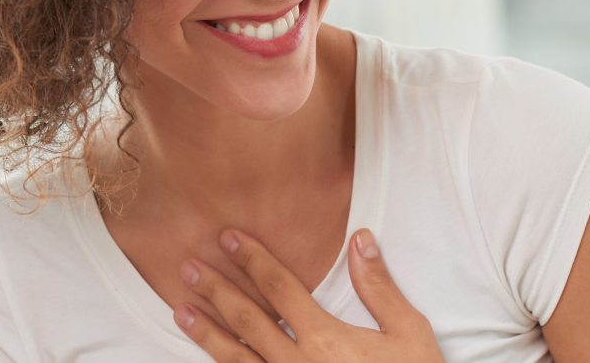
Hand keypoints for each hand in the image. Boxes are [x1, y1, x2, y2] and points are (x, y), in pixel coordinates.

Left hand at [174, 227, 445, 361]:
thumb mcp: (408, 333)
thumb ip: (379, 287)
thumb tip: (360, 239)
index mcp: (325, 338)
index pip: (279, 287)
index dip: (252, 260)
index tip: (228, 238)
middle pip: (247, 320)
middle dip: (217, 291)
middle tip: (187, 268)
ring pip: (235, 360)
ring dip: (207, 334)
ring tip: (181, 311)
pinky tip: (211, 362)